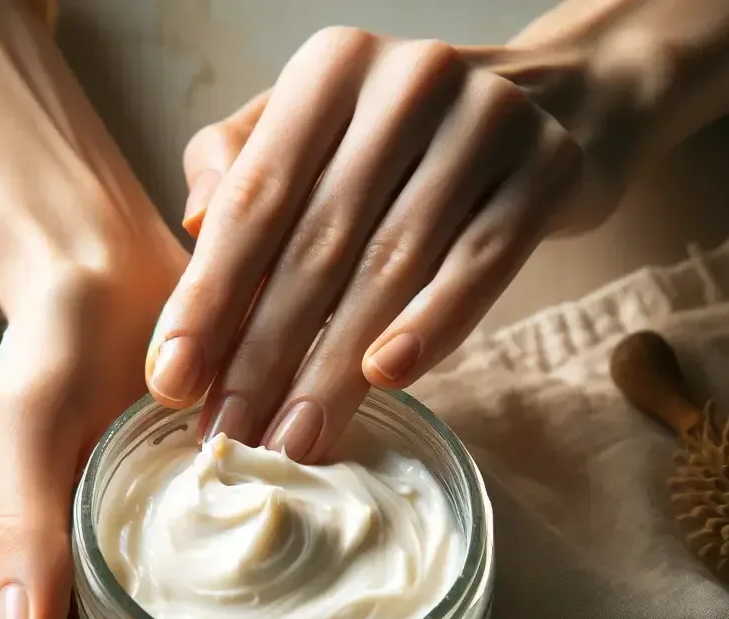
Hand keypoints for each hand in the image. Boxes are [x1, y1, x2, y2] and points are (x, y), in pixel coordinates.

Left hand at [149, 27, 619, 460]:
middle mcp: (406, 82)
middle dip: (262, 353)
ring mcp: (486, 120)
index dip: (208, 297)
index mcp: (332, 70)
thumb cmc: (402, 136)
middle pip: (320, 242)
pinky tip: (386, 381)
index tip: (170, 382)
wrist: (558, 102)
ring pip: (393, 265)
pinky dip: (431, 326)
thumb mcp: (312, 127)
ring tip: (293, 439)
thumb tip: (195, 224)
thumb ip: (241, 166)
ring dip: (334, 367)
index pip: (255, 198)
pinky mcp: (548, 167)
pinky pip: (480, 264)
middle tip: (228, 436)